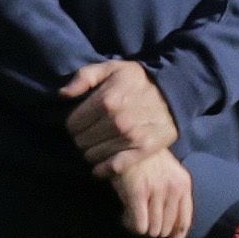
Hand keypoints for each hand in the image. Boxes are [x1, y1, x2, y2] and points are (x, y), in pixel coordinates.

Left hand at [63, 57, 176, 171]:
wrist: (175, 91)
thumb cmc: (139, 80)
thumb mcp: (111, 68)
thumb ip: (84, 77)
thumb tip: (63, 95)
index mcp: (106, 100)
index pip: (72, 125)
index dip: (73, 125)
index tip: (80, 124)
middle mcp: (116, 120)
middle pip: (81, 141)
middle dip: (81, 139)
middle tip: (90, 135)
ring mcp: (131, 137)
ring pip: (94, 155)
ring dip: (91, 153)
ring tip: (97, 147)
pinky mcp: (144, 149)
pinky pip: (114, 167)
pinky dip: (103, 169)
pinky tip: (99, 168)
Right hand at [109, 147, 194, 237]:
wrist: (124, 139)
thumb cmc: (143, 160)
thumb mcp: (165, 176)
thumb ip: (171, 200)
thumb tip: (166, 234)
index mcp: (183, 185)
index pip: (183, 224)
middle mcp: (174, 188)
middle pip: (164, 230)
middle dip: (149, 228)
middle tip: (137, 216)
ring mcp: (157, 190)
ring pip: (150, 230)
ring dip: (138, 226)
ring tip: (129, 210)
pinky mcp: (138, 192)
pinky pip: (138, 226)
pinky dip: (129, 224)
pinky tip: (124, 212)